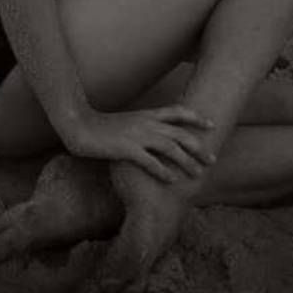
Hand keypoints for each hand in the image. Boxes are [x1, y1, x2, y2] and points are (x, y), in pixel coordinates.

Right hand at [61, 105, 215, 183]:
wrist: (80, 125)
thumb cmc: (103, 126)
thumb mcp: (129, 120)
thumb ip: (144, 125)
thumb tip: (158, 133)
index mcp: (147, 114)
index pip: (178, 112)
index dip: (196, 117)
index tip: (211, 125)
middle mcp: (146, 123)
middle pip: (180, 134)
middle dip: (199, 147)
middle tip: (212, 159)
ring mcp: (137, 136)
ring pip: (170, 148)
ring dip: (186, 162)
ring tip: (197, 174)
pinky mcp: (127, 149)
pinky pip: (150, 162)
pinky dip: (164, 171)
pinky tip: (172, 181)